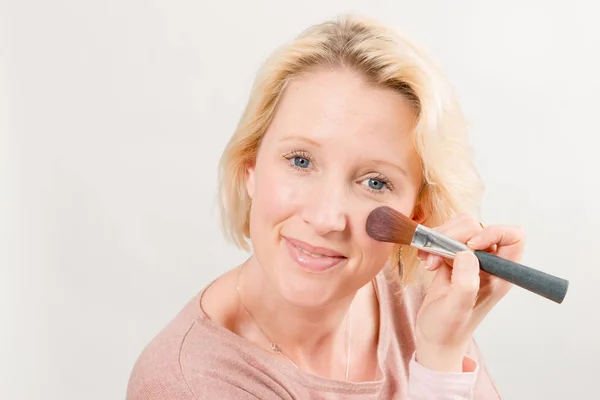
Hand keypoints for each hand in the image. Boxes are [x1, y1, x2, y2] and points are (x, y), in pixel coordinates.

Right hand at [414, 213, 525, 371]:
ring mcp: (470, 259)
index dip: (493, 233)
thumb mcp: (457, 309)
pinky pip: (445, 236)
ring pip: (460, 227)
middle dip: (454, 236)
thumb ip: (466, 283)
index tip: (470, 246)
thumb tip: (466, 253)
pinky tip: (427, 261)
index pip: (513, 237)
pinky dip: (432, 243)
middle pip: (478, 227)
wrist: (434, 337)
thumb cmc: (448, 329)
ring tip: (429, 261)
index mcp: (501, 274)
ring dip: (441, 238)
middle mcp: (489, 263)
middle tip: (438, 256)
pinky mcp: (453, 257)